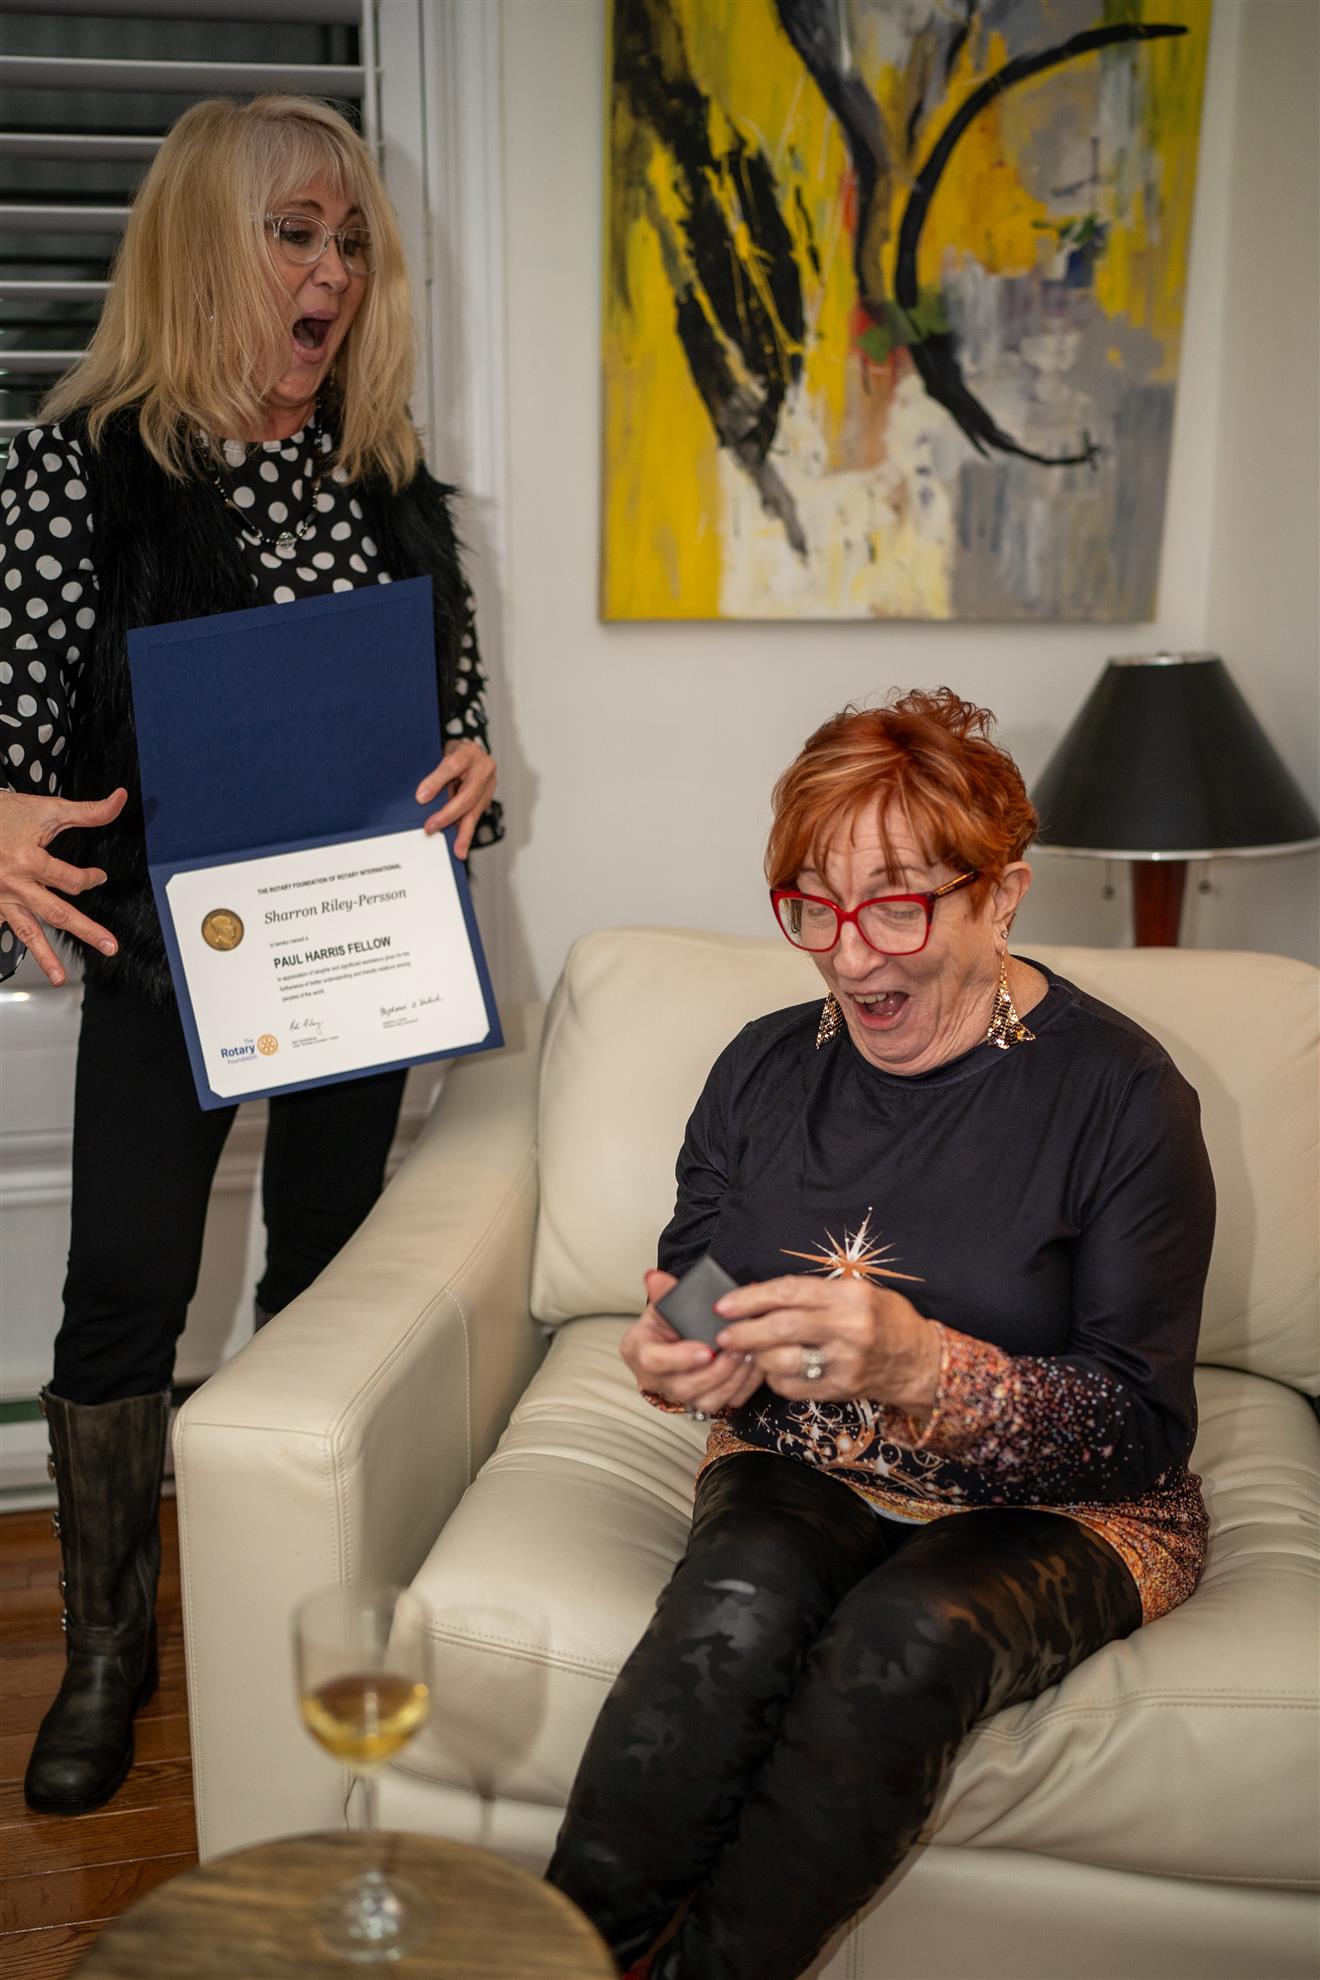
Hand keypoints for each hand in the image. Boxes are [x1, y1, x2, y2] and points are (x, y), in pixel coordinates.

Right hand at [0, 787, 126, 986]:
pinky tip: (28, 962)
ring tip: (58, 977)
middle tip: (110, 945)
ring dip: (44, 956)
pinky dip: (15, 945)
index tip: (99, 877)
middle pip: (56, 913)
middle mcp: (14, 884)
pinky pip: (5, 928)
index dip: (90, 879)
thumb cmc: (3, 815)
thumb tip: (119, 800)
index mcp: (29, 860)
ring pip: (26, 931)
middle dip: (86, 930)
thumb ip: (86, 812)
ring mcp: (0, 898)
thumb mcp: (46, 810)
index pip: (71, 880)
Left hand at [415, 742, 496, 858]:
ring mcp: (489, 784)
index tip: (420, 798)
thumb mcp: (440, 753)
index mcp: (469, 753)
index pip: (452, 767)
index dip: (436, 782)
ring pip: (475, 810)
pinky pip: (475, 815)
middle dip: (448, 815)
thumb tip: (422, 797)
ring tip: (459, 850)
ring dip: (465, 832)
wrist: (471, 752)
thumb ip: (434, 774)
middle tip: (431, 828)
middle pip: (467, 796)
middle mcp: (484, 768)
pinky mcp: (487, 798)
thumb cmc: (453, 752)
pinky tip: (461, 844)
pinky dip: (466, 830)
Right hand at [620, 1269, 763, 1418]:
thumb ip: (663, 1292)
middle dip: (715, 1372)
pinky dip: (744, 1386)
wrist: (675, 1339)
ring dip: (732, 1380)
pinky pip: (725, 1403)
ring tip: (749, 1356)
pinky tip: (755, 1367)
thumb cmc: (667, 1323)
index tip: (706, 1350)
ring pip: (706, 1401)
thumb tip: (655, 1278)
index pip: (652, 1361)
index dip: (680, 1358)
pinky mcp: (702, 1402)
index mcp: (638, 1351)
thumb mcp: (663, 1303)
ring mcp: (678, 1395)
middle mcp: (655, 1379)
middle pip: (682, 1387)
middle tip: (736, 1351)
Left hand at [712, 1275, 940, 1412]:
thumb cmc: (885, 1320)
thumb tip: (761, 1295)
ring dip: (757, 1357)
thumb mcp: (858, 1291)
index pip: (790, 1293)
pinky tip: (773, 1369)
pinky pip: (794, 1386)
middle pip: (782, 1328)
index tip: (725, 1304)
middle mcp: (848, 1329)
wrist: (919, 1362)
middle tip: (723, 1334)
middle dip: (744, 1332)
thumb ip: (814, 1293)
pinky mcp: (840, 1389)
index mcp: (849, 1297)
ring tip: (747, 1351)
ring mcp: (844, 1362)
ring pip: (784, 1360)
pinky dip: (775, 1377)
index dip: (752, 1298)